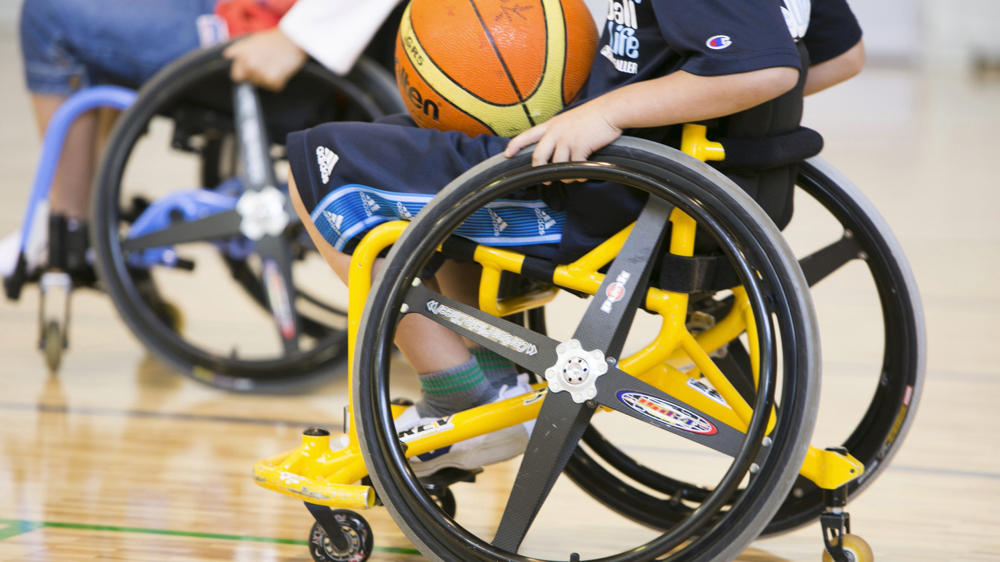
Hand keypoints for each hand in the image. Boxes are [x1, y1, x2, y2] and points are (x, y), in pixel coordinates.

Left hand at [224, 28, 307, 90]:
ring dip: (269, 78)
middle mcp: (248, 65)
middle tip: (269, 63)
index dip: (245, 74)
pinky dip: (280, 80)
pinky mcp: (273, 80)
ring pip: (263, 85)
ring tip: (276, 64)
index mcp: (241, 55)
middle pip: (251, 82)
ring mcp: (260, 73)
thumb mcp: (251, 40)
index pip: (237, 76)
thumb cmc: (274, 39)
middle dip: (258, 76)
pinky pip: (275, 87)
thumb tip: (227, 56)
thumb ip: (238, 50)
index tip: (253, 69)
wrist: (293, 39)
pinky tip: (282, 69)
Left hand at [504, 100, 621, 176]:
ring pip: (557, 166)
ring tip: (573, 177)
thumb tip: (558, 152)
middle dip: (540, 171)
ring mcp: (567, 140)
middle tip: (545, 180)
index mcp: (552, 124)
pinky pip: (575, 169)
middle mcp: (556, 132)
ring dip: (565, 176)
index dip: (515, 145)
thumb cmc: (594, 116)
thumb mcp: (570, 120)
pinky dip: (580, 175)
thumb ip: (560, 133)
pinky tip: (585, 174)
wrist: (610, 111)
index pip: (528, 135)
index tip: (507, 154)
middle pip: (538, 157)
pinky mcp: (579, 147)